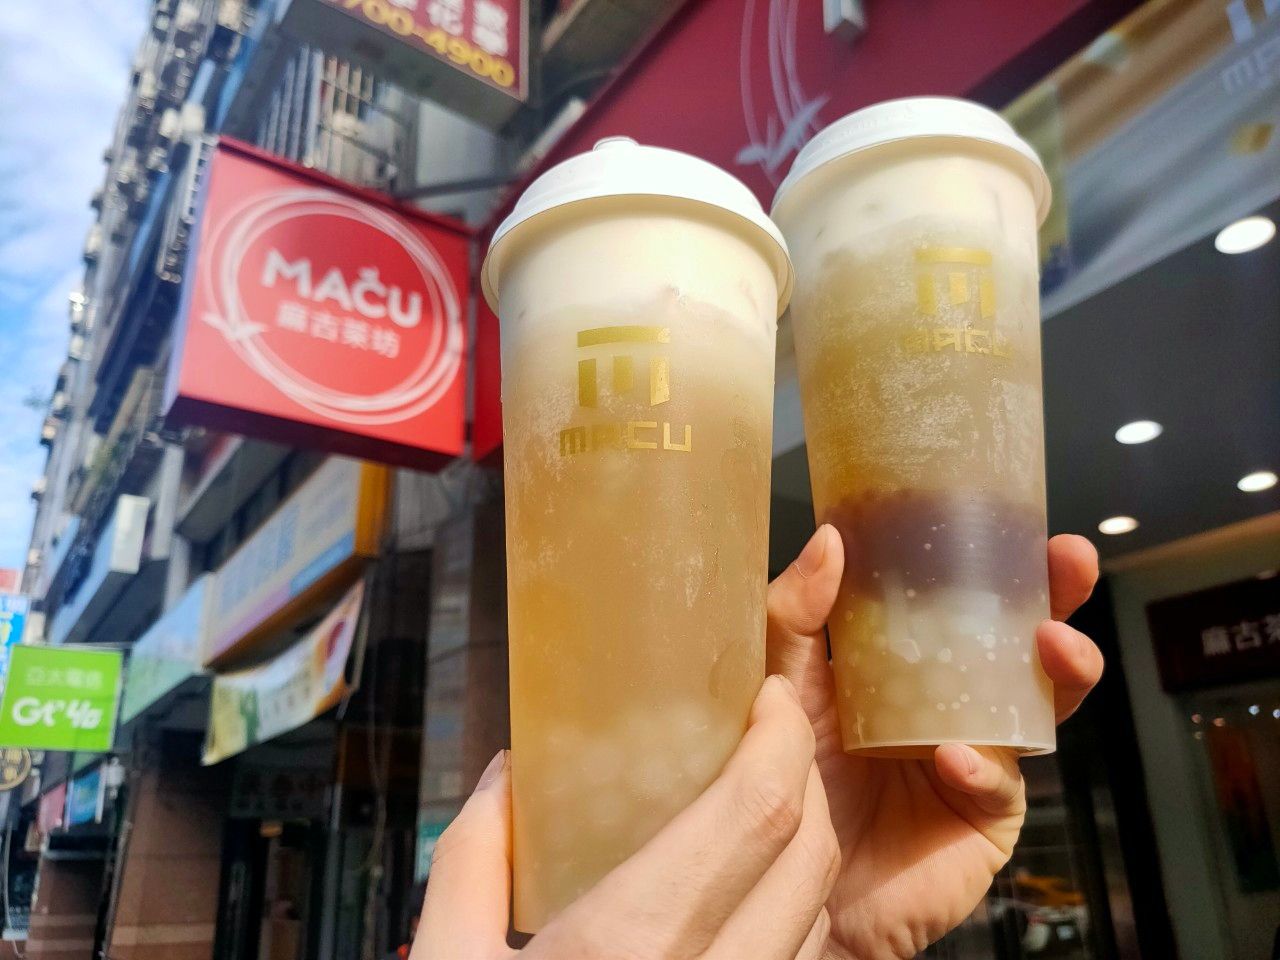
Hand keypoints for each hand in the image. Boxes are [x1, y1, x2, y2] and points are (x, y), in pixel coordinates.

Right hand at [412, 675, 840, 959]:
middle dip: (806, 779)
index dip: (782, 739)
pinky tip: (741, 904)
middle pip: (811, 856)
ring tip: (757, 808)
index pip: (758, 815)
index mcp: (632, 944)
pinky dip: (792, 921)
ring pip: (817, 920)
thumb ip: (474, 858)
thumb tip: (514, 775)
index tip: (767, 697)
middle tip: (767, 737)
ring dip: (805, 851)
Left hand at [767, 527, 1103, 959]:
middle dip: (1057, 599)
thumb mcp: (783, 685)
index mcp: (909, 663)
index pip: (965, 601)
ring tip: (1052, 645)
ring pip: (1040, 706)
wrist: (783, 885)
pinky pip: (1000, 784)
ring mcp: (977, 757)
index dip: (997, 561)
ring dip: (1060, 672)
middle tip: (1069, 562)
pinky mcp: (984, 817)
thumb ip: (796, 617)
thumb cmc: (785, 780)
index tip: (1015, 517)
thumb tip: (829, 539)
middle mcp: (952, 703)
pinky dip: (983, 767)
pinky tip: (954, 757)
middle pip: (1021, 643)